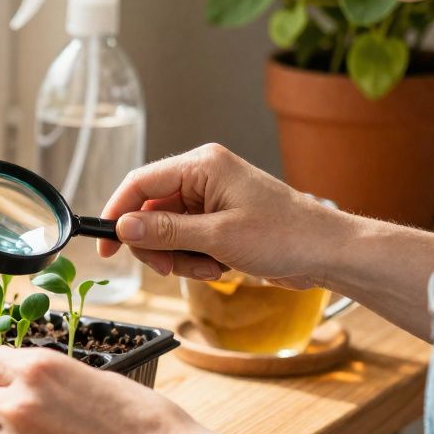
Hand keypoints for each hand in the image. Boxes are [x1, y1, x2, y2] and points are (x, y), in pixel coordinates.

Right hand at [98, 143, 337, 288]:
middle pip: (150, 211)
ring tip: (209, 268)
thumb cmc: (285, 235)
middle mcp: (203, 177)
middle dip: (156, 245)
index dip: (117, 213)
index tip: (107, 247)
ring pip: (167, 231)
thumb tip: (124, 227)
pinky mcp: (218, 220)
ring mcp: (211, 199)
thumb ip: (166, 231)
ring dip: (180, 257)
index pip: (140, 183)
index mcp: (202, 165)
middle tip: (169, 268)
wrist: (327, 252)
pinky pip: (186, 241)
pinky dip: (195, 259)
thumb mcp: (218, 236)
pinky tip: (220, 267)